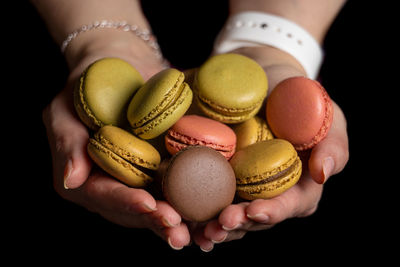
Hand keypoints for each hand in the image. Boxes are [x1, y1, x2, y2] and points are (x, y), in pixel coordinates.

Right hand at [42, 35, 190, 249]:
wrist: (122, 65)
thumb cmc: (88, 82)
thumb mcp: (65, 107)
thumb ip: (66, 142)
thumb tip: (71, 180)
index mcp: (84, 176)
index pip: (103, 194)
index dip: (125, 202)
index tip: (148, 205)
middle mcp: (110, 185)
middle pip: (132, 210)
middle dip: (155, 221)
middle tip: (178, 230)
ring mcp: (136, 181)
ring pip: (155, 207)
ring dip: (175, 221)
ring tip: (196, 233)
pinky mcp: (159, 172)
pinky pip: (174, 192)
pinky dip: (190, 204)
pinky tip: (207, 215)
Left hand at [191, 46, 348, 251]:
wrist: (266, 78)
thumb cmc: (302, 98)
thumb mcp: (328, 116)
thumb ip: (333, 144)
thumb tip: (323, 173)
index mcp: (298, 186)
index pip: (288, 206)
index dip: (272, 212)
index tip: (253, 211)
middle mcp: (269, 192)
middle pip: (254, 217)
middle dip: (237, 225)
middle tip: (218, 225)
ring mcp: (242, 186)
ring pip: (229, 214)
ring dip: (213, 226)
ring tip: (197, 229)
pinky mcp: (217, 175)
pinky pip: (206, 195)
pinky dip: (195, 208)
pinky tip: (181, 214)